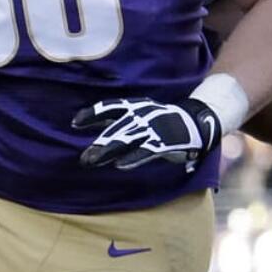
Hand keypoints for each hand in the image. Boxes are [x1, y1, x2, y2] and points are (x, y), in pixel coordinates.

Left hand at [73, 96, 220, 173]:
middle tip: (84, 158)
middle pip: (116, 129)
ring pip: (127, 140)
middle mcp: (142, 116)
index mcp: (136, 107)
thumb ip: (118, 122)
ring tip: (93, 161)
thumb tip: (92, 131)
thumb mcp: (139, 114)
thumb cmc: (162, 120)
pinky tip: (120, 165)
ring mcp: (154, 129)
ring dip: (109, 151)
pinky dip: (133, 158)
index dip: (92, 114)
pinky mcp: (165, 142)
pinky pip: (147, 151)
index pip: (110, 107)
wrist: (196, 121)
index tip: (75, 123)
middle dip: (99, 144)